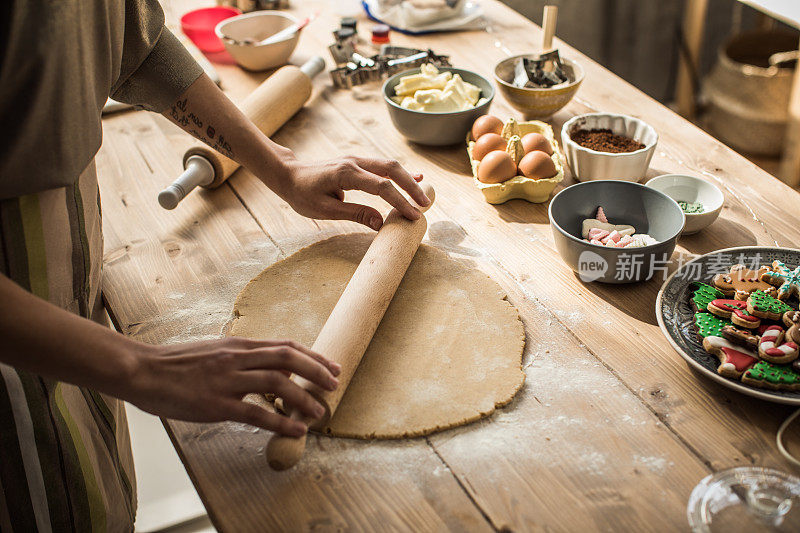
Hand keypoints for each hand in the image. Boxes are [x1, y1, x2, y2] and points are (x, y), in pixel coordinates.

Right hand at [124, 337, 340, 436]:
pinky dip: (281, 422)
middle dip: (316, 371)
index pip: (285, 345)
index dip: (313, 356)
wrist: (143, 370)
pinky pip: (256, 413)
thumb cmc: (177, 364)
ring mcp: (227, 380)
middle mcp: (237, 358)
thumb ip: (241, 357)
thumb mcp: (214, 351)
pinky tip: (296, 430)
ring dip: (304, 398)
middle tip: (335, 385)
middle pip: (288, 358)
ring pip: (277, 384)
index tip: (332, 366)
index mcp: (238, 345)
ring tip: (320, 412)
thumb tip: (267, 367)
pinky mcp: (216, 404)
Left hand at [273, 156, 431, 229]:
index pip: (381, 187)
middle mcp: (354, 162)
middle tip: (425, 205)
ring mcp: (356, 160)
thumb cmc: (302, 194)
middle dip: (411, 187)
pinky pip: (382, 166)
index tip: (413, 216)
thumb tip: (381, 223)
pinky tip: (414, 178)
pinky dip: (399, 174)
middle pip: (391, 170)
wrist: (288, 174)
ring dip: (408, 180)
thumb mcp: (324, 210)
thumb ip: (354, 213)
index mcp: (346, 174)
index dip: (400, 202)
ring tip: (424, 196)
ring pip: (389, 165)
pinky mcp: (357, 163)